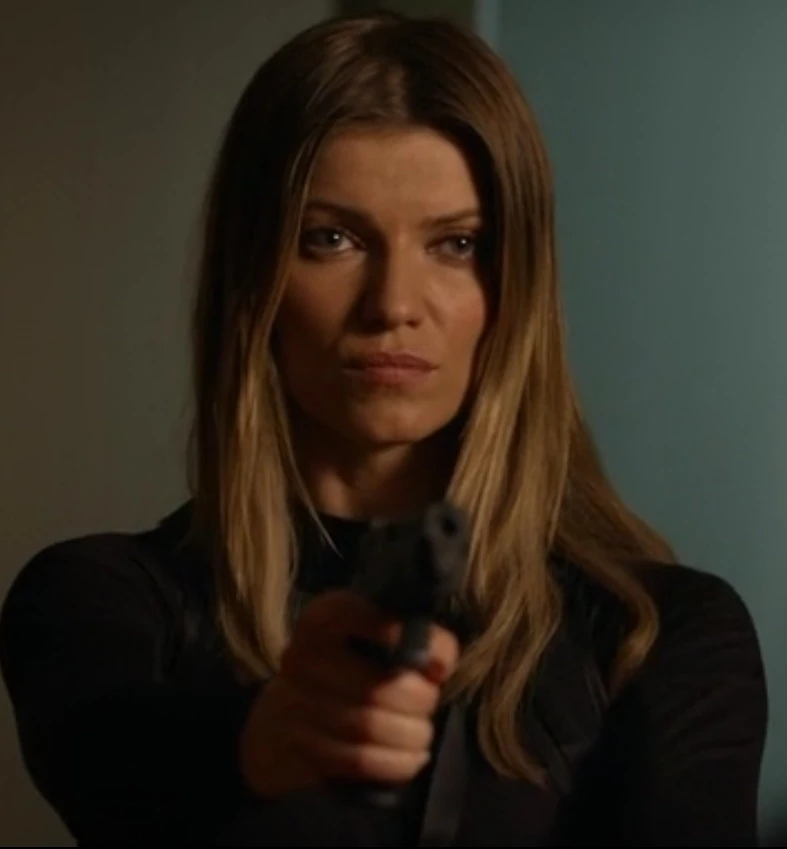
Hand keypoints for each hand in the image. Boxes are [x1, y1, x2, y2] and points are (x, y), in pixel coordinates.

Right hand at [238, 589, 459, 799]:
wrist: (309, 697)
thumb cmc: (364, 656)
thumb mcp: (389, 631)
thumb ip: (421, 635)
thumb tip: (438, 665)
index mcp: (322, 618)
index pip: (353, 616)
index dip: (397, 635)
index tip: (430, 657)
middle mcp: (300, 657)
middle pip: (373, 688)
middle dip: (417, 700)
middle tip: (430, 700)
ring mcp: (294, 704)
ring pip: (368, 728)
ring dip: (410, 734)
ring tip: (422, 729)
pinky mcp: (302, 746)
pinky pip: (357, 761)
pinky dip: (396, 762)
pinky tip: (412, 754)